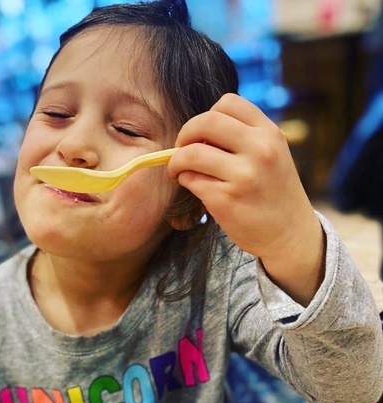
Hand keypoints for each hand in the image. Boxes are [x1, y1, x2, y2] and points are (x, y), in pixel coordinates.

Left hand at [167, 93, 324, 304]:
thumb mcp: (272, 155)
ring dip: (177, 161)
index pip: (228, 103)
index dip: (206, 116)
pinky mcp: (225, 200)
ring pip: (191, 153)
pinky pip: (191, 180)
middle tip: (181, 148)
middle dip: (184, 134)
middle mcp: (259, 150)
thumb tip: (197, 131)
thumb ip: (244, 138)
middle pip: (205, 122)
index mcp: (269, 134)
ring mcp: (242, 176)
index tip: (201, 134)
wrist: (290, 234)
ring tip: (179, 170)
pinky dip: (185, 180)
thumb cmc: (273, 192)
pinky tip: (193, 186)